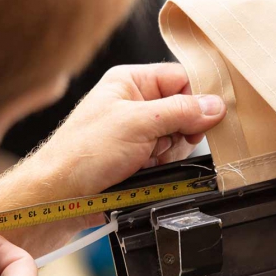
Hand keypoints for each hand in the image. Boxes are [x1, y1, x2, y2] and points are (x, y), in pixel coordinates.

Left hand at [28, 63, 226, 196]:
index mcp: (130, 81)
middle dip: (181, 131)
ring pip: (179, 138)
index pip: (181, 77)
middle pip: (184, 110)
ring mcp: (136, 132)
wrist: (59, 197)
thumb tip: (215, 105)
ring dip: (169, 153)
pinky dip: (162, 168)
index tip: (207, 117)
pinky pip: (168, 159)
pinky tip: (143, 172)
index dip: (197, 97)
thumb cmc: (82, 154)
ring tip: (144, 159)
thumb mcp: (138, 123)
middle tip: (163, 142)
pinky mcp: (137, 158)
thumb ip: (181, 111)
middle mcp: (134, 103)